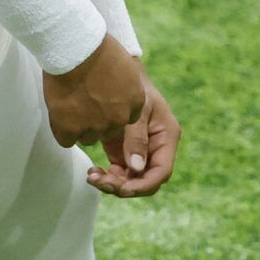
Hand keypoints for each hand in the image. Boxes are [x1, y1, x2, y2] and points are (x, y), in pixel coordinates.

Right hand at [43, 35, 145, 148]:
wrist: (75, 46)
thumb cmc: (98, 47)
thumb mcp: (126, 67)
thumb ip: (126, 90)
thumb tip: (117, 97)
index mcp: (136, 102)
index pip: (125, 119)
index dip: (110, 111)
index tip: (99, 99)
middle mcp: (119, 118)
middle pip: (108, 131)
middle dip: (96, 120)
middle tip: (82, 100)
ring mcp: (96, 125)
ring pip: (88, 138)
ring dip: (78, 125)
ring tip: (69, 103)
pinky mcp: (71, 129)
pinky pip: (66, 140)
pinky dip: (61, 129)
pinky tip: (59, 111)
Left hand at [88, 70, 179, 197]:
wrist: (117, 70)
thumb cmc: (132, 84)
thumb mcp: (138, 108)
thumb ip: (136, 138)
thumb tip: (135, 168)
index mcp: (166, 136)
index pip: (161, 171)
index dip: (143, 185)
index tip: (122, 189)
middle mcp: (157, 147)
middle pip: (145, 180)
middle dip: (124, 186)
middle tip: (99, 181)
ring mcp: (141, 150)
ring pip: (131, 179)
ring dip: (113, 183)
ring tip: (92, 176)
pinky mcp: (125, 149)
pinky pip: (119, 171)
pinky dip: (107, 175)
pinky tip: (93, 171)